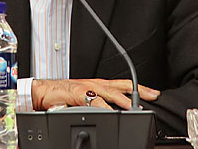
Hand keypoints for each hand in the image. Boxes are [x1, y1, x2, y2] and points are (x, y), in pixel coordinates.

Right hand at [31, 79, 159, 109]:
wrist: (43, 92)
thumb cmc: (63, 96)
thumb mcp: (86, 100)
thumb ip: (99, 105)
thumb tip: (113, 112)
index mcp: (99, 85)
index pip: (124, 85)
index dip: (140, 88)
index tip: (154, 93)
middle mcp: (96, 84)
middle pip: (121, 86)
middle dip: (138, 91)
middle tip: (152, 96)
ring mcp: (87, 87)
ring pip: (109, 91)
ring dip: (122, 99)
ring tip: (134, 106)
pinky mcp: (76, 93)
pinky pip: (91, 99)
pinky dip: (100, 105)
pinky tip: (108, 110)